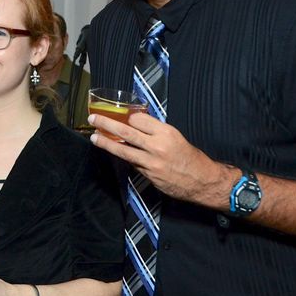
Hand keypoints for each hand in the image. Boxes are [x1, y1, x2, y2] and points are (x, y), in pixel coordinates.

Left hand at [88, 111, 232, 206]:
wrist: (201, 180)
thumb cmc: (189, 157)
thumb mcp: (175, 137)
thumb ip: (156, 131)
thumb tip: (135, 123)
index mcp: (166, 132)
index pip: (138, 119)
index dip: (126, 116)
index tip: (118, 114)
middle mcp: (157, 146)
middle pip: (125, 132)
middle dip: (106, 124)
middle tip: (93, 119)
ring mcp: (151, 162)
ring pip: (123, 150)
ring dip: (106, 143)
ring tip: (94, 137)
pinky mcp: (147, 175)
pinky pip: (131, 163)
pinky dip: (122, 156)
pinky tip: (113, 151)